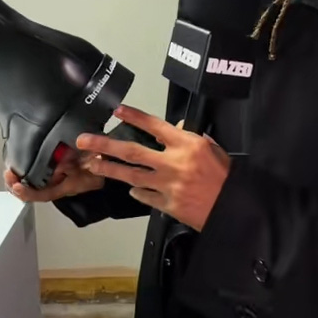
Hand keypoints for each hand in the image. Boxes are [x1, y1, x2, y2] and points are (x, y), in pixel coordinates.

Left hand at [4, 147, 103, 202]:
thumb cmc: (97, 170)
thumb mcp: (87, 168)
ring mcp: (53, 181)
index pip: (40, 195)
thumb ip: (72, 167)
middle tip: (8, 173)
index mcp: (61, 189)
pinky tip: (20, 166)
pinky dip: (25, 172)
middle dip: (16, 184)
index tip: (15, 184)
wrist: (107, 170)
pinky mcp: (53, 174)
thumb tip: (57, 167)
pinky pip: (35, 176)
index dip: (26, 192)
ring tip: (9, 170)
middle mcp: (54, 187)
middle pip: (31, 192)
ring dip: (18, 178)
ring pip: (31, 185)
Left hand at [77, 105, 230, 231]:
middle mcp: (173, 162)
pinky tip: (128, 188)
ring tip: (92, 164)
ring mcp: (167, 185)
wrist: (233, 208)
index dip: (134, 117)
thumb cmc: (225, 176)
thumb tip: (176, 127)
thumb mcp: (212, 149)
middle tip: (85, 140)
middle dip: (105, 145)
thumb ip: (190, 138)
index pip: (155, 125)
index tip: (117, 110)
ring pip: (131, 175)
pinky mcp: (166, 204)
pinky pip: (144, 196)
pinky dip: (135, 191)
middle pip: (132, 151)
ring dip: (109, 169)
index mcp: (187, 144)